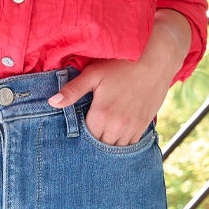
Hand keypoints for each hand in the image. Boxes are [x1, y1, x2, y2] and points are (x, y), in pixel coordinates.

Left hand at [46, 10, 190, 142]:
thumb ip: (73, 90)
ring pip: (115, 148)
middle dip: (93, 141)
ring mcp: (131, 128)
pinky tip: (116, 133)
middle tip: (89, 130)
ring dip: (107, 143)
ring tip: (102, 133)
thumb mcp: (94, 74)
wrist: (155, 61)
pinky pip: (130, 144)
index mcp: (101, 115)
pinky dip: (122, 142)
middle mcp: (116, 127)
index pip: (84, 137)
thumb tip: (52, 102)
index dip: (80, 133)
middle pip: (99, 146)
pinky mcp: (143, 126)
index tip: (79, 126)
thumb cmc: (121, 64)